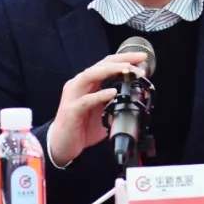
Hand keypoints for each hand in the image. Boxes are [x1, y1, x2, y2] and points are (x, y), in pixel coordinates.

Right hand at [48, 51, 148, 165]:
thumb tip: (139, 100)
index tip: (142, 57)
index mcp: (88, 84)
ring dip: (111, 70)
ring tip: (127, 69)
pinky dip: (100, 95)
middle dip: (121, 60)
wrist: (62, 145)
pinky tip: (112, 93)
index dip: (124, 58)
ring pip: (91, 75)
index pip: (107, 64)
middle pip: (101, 65)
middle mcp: (79, 85)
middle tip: (139, 60)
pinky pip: (86, 100)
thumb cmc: (81, 127)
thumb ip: (118, 104)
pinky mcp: (71, 110)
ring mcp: (73, 96)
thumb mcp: (104, 113)